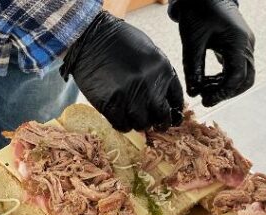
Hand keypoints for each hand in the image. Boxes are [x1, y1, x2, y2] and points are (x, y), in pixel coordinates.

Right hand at [61, 11, 184, 131]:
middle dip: (159, 122)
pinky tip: (121, 120)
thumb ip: (157, 73)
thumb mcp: (148, 51)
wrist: (89, 38)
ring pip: (141, 123)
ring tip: (133, 118)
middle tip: (153, 123)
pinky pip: (122, 125)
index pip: (176, 99)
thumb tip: (164, 97)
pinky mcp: (111, 104)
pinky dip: (123, 125)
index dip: (173, 110)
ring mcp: (130, 96)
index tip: (170, 115)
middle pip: (161, 115)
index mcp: (162, 69)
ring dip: (138, 123)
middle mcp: (149, 85)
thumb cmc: (118, 41)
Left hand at [171, 0, 254, 106]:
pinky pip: (237, 68)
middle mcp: (246, 45)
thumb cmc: (198, 11)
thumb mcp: (192, 41)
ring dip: (224, 86)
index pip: (237, 76)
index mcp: (238, 42)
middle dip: (227, 93)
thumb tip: (193, 93)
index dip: (223, 92)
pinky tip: (207, 81)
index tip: (206, 100)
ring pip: (243, 76)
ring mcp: (245, 46)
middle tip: (206, 99)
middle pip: (246, 80)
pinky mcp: (239, 46)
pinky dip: (224, 78)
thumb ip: (193, 67)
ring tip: (203, 89)